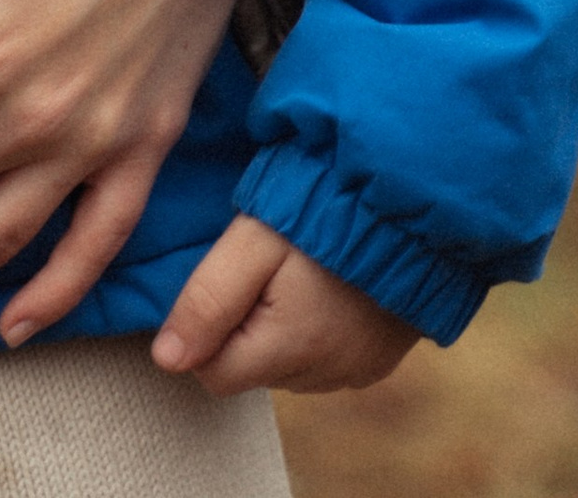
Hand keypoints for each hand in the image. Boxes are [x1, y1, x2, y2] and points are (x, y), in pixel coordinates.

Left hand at [154, 219, 414, 393]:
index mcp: (289, 350)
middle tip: (260, 267)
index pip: (213, 373)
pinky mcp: (379, 360)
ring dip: (278, 329)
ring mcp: (356, 371)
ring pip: (286, 365)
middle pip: (250, 369)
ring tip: (294, 271)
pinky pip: (324, 359)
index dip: (203, 328)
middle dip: (241, 326)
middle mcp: (324, 375)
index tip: (220, 279)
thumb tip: (166, 359)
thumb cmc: (324, 210)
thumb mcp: (254, 242)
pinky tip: (323, 287)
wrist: (411, 202)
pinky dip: (313, 330)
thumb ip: (208, 299)